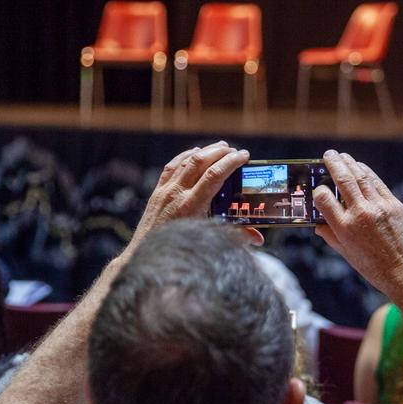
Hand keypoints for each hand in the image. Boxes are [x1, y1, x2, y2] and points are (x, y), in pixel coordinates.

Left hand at [130, 142, 248, 246]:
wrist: (144, 256)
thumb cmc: (178, 251)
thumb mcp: (208, 243)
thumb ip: (234, 237)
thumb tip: (258, 238)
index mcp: (191, 207)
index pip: (214, 175)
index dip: (231, 162)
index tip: (244, 156)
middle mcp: (176, 194)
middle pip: (200, 162)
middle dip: (220, 152)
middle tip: (235, 150)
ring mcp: (164, 191)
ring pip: (186, 160)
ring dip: (205, 151)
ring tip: (221, 147)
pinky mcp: (157, 192)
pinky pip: (172, 166)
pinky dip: (186, 156)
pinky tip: (196, 152)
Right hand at [314, 150, 402, 301]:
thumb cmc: (377, 269)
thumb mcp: (348, 256)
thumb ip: (332, 237)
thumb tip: (319, 225)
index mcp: (344, 229)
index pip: (323, 199)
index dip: (318, 191)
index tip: (318, 188)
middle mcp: (360, 214)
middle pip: (343, 180)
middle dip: (334, 164)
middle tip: (328, 154)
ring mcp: (379, 207)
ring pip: (361, 177)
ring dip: (350, 163)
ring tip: (342, 156)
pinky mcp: (394, 204)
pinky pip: (377, 183)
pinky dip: (367, 172)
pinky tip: (361, 167)